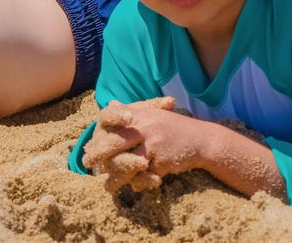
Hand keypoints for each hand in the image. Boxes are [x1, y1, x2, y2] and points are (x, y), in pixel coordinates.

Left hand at [85, 97, 204, 192]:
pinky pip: (144, 176)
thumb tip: (111, 103)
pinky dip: (140, 183)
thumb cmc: (174, 127)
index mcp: (139, 114)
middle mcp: (144, 127)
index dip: (99, 128)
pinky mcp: (162, 162)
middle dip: (99, 154)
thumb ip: (131, 111)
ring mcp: (153, 145)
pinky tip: (134, 186)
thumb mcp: (153, 114)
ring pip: (127, 164)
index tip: (88, 142)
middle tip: (88, 163)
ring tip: (108, 187)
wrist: (203, 140)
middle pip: (114, 142)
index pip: (111, 117)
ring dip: (117, 178)